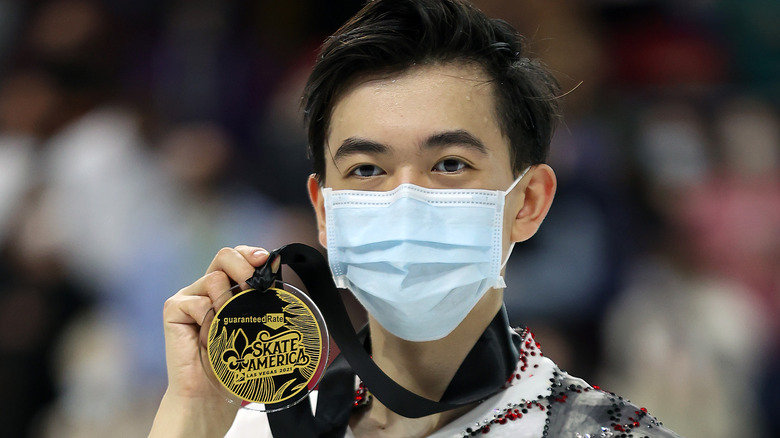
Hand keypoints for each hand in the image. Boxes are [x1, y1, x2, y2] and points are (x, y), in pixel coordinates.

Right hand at [150, 245, 271, 436]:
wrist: (209, 395)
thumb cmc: (234, 362)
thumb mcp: (254, 325)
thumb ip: (261, 298)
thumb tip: (275, 269)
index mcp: (226, 287)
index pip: (238, 256)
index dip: (251, 253)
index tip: (265, 260)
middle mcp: (206, 288)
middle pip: (224, 256)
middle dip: (243, 265)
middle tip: (253, 285)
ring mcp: (188, 297)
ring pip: (214, 279)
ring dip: (228, 300)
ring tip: (228, 325)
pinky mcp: (174, 310)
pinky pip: (197, 302)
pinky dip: (209, 320)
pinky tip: (210, 338)